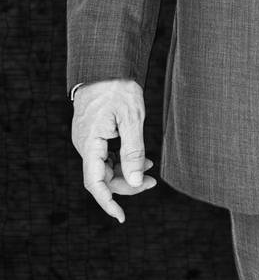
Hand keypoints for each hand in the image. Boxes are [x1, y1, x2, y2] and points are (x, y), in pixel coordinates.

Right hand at [71, 79, 156, 222]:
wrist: (107, 62)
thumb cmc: (119, 86)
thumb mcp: (132, 118)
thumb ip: (133, 152)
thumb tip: (135, 182)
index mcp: (90, 143)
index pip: (95, 183)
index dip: (108, 202)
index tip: (121, 217)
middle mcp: (84, 144)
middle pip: (102, 177)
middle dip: (126, 184)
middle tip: (152, 182)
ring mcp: (87, 139)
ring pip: (105, 166)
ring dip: (126, 172)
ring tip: (151, 169)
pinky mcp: (93, 133)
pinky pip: (105, 155)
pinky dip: (122, 160)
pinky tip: (141, 158)